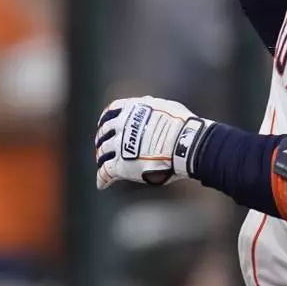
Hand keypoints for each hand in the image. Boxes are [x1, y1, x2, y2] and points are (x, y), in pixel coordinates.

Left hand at [95, 97, 211, 189]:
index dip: (106, 119)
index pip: (111, 112)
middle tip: (101, 144)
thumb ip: (152, 105)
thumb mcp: (165, 106)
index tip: (105, 124)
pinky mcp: (121, 165)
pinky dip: (103, 178)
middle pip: (104, 132)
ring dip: (101, 157)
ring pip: (103, 152)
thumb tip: (147, 102)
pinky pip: (106, 171)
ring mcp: (119, 145)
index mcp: (131, 109)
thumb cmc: (181, 126)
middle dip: (102, 138)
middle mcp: (121, 125)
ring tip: (101, 162)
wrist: (184, 144)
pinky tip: (102, 183)